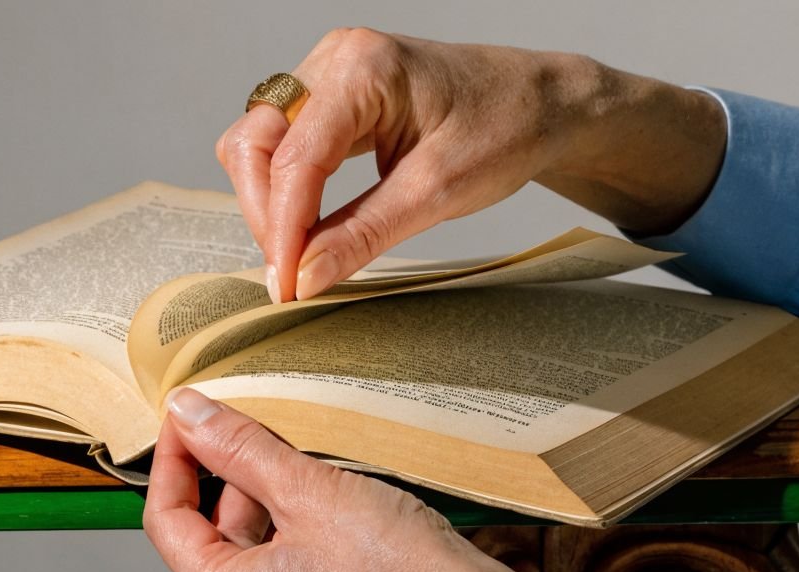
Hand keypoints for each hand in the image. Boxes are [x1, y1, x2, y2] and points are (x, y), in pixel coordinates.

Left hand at [143, 388, 575, 571]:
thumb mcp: (309, 488)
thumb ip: (238, 448)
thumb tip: (190, 416)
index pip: (167, 519)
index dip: (175, 458)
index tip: (190, 419)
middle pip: (214, 542)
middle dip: (236, 485)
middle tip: (272, 437)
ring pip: (254, 566)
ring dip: (274, 518)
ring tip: (317, 481)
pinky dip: (301, 556)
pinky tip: (336, 530)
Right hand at [218, 28, 724, 302]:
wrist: (541, 103)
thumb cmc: (506, 127)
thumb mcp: (438, 192)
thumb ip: (362, 234)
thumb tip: (305, 275)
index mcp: (364, 68)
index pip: (295, 156)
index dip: (283, 227)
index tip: (287, 284)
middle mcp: (334, 60)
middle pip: (256, 143)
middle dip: (266, 214)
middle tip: (290, 276)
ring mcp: (327, 74)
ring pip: (258, 143)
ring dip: (268, 203)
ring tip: (299, 256)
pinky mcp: (330, 97)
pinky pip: (282, 144)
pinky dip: (285, 190)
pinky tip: (307, 228)